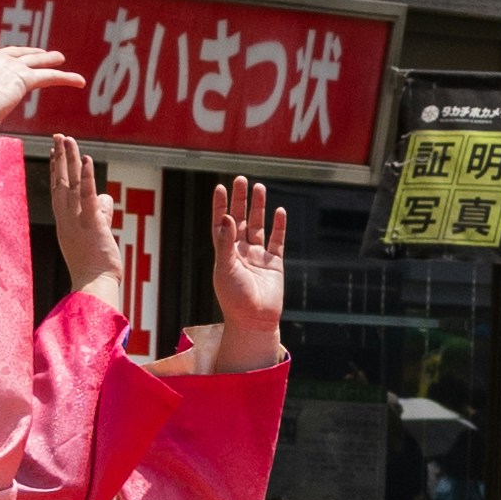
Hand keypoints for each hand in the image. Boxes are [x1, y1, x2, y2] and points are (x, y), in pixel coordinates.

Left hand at [0, 0, 81, 141]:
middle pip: (19, 54)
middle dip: (30, 52)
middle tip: (42, 52)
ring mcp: (14, 74)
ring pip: (38, 64)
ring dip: (49, 61)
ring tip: (60, 57)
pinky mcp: (27, 82)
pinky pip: (51, 78)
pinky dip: (66, 79)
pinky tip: (80, 81)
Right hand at [49, 134, 144, 318]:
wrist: (93, 286)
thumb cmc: (95, 266)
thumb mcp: (97, 234)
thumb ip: (100, 214)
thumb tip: (106, 199)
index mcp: (65, 221)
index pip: (59, 189)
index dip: (57, 168)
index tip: (57, 150)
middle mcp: (66, 218)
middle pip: (61, 181)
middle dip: (60, 157)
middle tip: (58, 136)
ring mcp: (76, 220)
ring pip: (71, 184)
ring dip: (70, 160)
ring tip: (67, 139)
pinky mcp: (90, 224)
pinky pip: (88, 197)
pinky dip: (87, 178)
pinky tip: (87, 161)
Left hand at [208, 182, 290, 353]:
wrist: (255, 320)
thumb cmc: (234, 298)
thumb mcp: (225, 269)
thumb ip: (225, 242)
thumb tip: (227, 217)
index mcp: (224, 252)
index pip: (221, 223)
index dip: (220, 205)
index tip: (220, 187)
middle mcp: (240, 251)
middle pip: (240, 219)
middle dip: (240, 200)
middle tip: (241, 179)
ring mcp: (258, 257)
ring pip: (258, 226)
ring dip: (259, 207)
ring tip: (260, 188)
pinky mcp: (275, 264)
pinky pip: (277, 240)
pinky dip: (279, 226)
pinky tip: (280, 211)